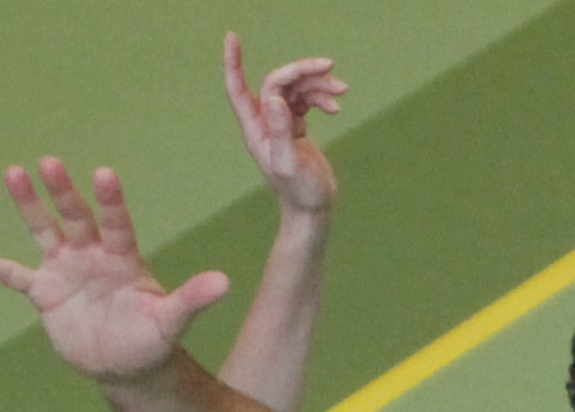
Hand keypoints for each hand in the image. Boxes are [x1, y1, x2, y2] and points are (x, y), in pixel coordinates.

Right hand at [0, 159, 231, 385]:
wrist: (126, 367)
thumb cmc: (152, 341)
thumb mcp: (171, 322)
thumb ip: (192, 299)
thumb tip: (224, 283)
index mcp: (123, 257)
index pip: (115, 223)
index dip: (109, 201)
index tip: (103, 174)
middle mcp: (92, 255)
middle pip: (75, 218)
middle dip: (63, 193)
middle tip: (49, 163)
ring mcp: (66, 270)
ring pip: (44, 232)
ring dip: (29, 206)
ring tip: (13, 173)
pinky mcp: (45, 293)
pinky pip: (13, 276)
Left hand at [224, 34, 347, 219]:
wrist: (313, 211)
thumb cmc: (300, 194)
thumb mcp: (289, 164)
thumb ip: (281, 132)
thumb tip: (275, 99)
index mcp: (255, 130)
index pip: (238, 88)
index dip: (234, 63)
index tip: (233, 38)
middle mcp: (264, 123)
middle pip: (277, 82)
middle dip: (302, 71)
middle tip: (329, 67)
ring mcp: (280, 124)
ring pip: (294, 88)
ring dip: (318, 84)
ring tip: (342, 91)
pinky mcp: (295, 127)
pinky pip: (305, 100)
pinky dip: (321, 98)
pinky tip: (336, 107)